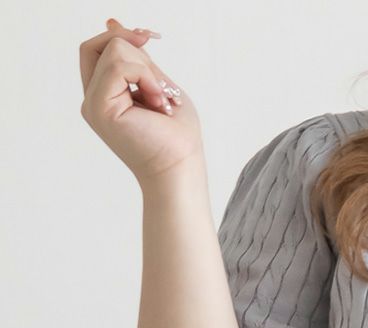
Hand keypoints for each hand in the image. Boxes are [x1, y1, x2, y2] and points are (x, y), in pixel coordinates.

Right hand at [79, 18, 202, 187]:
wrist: (182, 170)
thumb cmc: (177, 138)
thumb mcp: (159, 85)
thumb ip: (137, 59)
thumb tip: (113, 24)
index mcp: (104, 95)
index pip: (97, 49)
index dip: (120, 35)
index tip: (148, 37)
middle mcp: (93, 100)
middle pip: (101, 45)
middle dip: (135, 50)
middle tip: (161, 83)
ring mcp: (94, 104)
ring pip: (113, 51)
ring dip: (148, 70)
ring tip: (163, 102)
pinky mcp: (100, 108)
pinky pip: (118, 66)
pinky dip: (146, 76)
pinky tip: (158, 102)